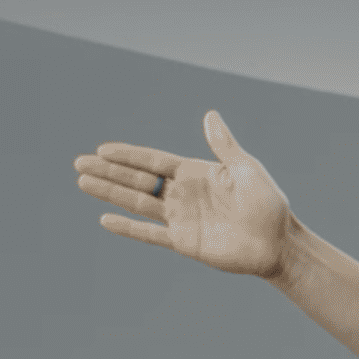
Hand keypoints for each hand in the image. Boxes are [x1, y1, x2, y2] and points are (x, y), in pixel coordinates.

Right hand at [73, 110, 294, 278]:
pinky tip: (105, 220)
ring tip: (83, 182)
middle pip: (138, 180)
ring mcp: (182, 218)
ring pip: (138, 203)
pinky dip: (129, 228)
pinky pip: (150, 234)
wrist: (279, 244)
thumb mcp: (247, 170)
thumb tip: (210, 115)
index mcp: (196, 173)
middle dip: (110, 171)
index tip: (103, 149)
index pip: (154, 161)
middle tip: (79, 163)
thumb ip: (224, 146)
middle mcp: (184, 194)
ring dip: (110, 193)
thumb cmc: (268, 205)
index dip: (129, 155)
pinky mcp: (184, 242)